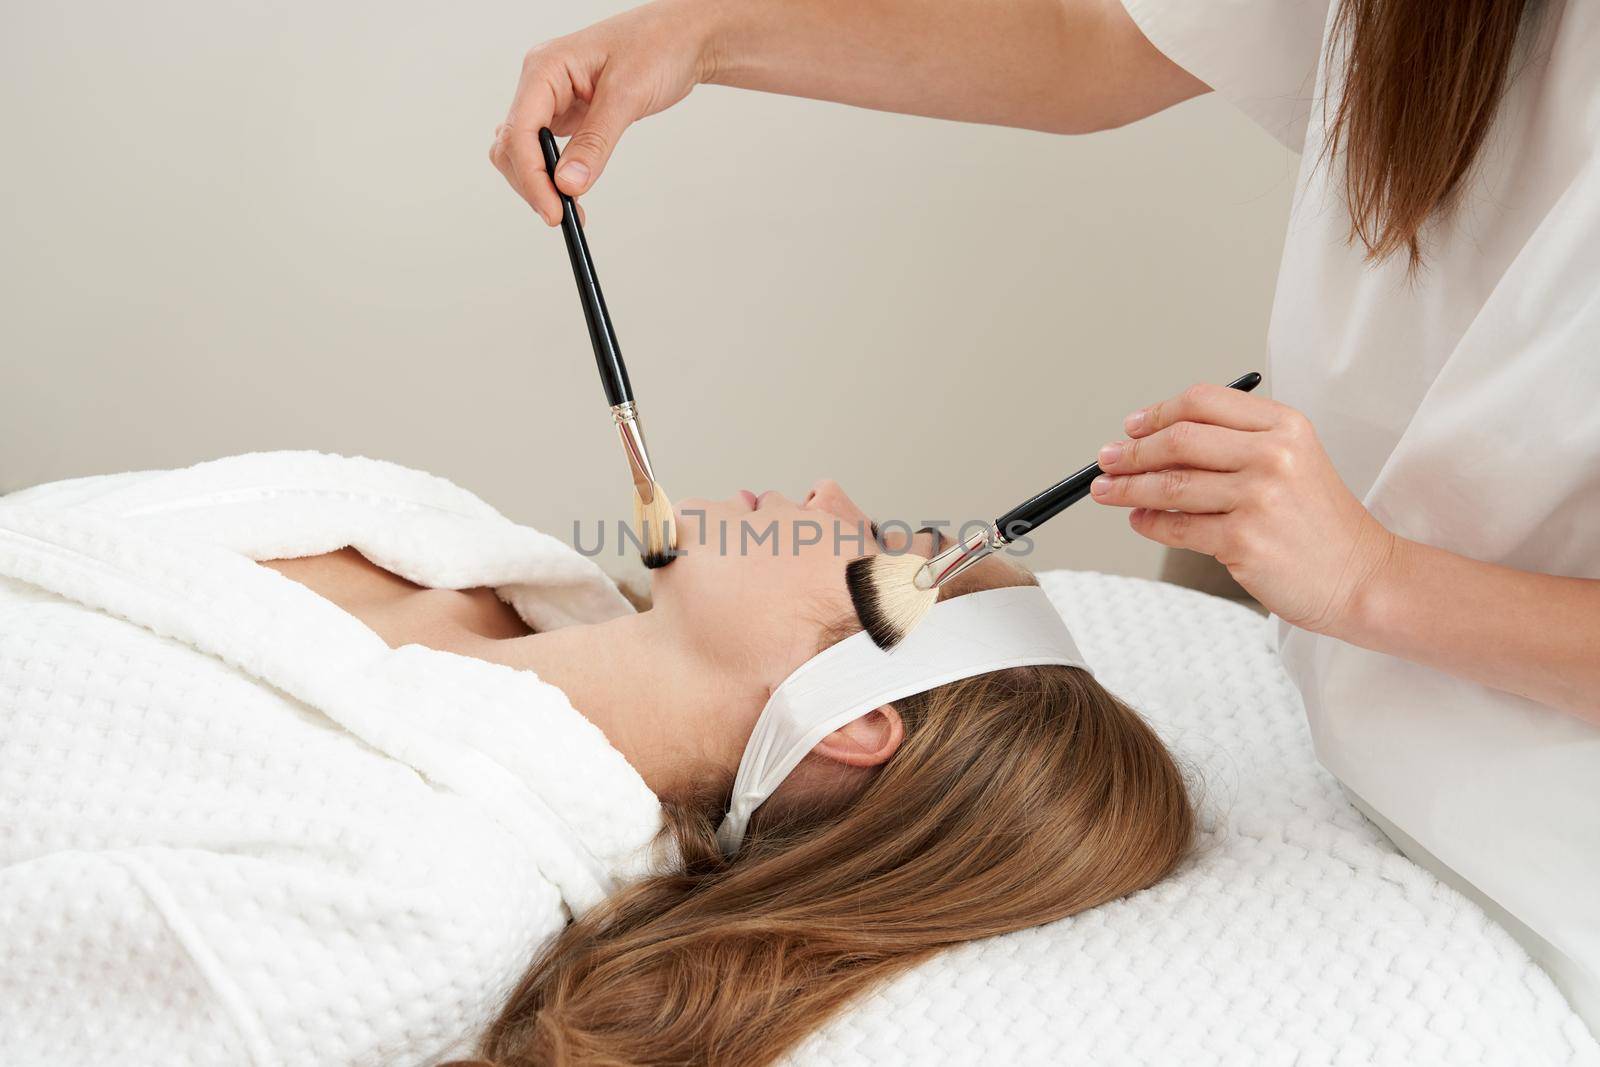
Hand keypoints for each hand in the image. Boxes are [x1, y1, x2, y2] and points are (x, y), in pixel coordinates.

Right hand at [490, 0, 714, 224]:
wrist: (684, 37)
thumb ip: (596, 141)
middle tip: (561, 215)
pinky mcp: (568, 114)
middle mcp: (541, 83)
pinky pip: (547, 151)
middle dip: (531, 184)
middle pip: (512, 146)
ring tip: (570, 209)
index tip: (553, 211)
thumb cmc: (659, 46)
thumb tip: (568, 184)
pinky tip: (571, 192)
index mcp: (545, 67)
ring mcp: (552, 99)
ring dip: (540, 183)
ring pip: (524, 152)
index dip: (531, 177)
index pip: (520, 131)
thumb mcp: (628, 95)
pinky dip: (554, 175)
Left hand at [1088, 381, 1398, 636]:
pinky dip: (1148, 522)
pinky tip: (1138, 520)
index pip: (1203, 402)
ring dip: (1127, 487)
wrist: (1361, 576)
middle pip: (1179, 439)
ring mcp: (1258, 498)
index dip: (1158, 412)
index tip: (1131, 426)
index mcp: (1284, 426)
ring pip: (1170, 484)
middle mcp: (1273, 455)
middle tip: (1106, 460)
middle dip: (1132, 450)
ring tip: (1107, 490)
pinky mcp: (1243, 541)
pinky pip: (1176, 526)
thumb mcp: (1294, 462)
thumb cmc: (1320, 523)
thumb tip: (1155, 441)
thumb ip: (1235, 445)